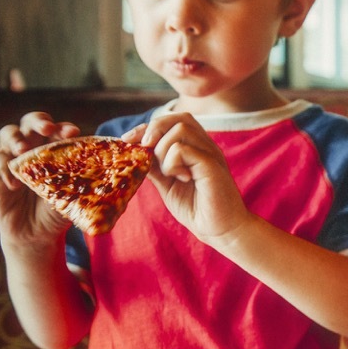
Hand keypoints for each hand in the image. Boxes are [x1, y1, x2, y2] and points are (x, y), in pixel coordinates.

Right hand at [0, 112, 79, 244]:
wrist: (37, 234)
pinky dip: (5, 168)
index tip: (73, 132)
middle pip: (31, 122)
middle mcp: (33, 147)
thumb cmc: (59, 210)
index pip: (58, 130)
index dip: (64, 128)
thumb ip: (85, 182)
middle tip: (47, 129)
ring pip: (8, 133)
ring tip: (24, 149)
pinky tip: (15, 184)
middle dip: (39, 121)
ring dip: (16, 138)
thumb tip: (110, 173)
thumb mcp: (75, 196)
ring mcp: (14, 157)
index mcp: (55, 148)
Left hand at [131, 112, 249, 240]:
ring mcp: (210, 154)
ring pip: (180, 129)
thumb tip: (135, 152)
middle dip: (153, 130)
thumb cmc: (196, 208)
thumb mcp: (167, 184)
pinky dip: (172, 163)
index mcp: (196, 148)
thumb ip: (155, 167)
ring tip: (169, 173)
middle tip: (145, 151)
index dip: (147, 127)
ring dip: (163, 150)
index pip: (172, 121)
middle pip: (178, 118)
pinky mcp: (212, 166)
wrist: (219, 230)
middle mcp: (205, 146)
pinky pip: (184, 149)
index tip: (128, 141)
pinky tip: (180, 178)